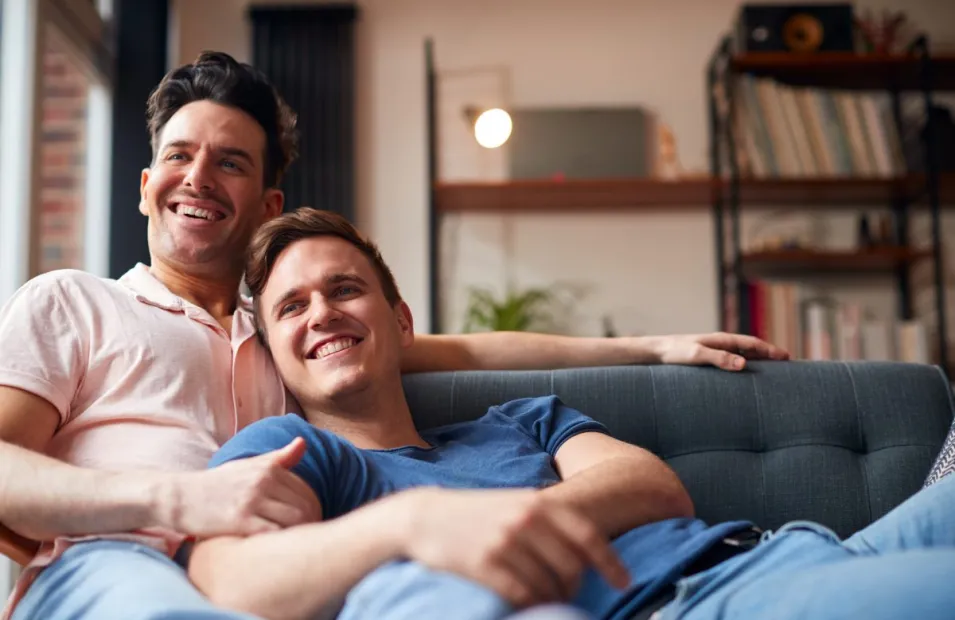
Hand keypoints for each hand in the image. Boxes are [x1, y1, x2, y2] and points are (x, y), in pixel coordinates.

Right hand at [160, 437, 320, 537]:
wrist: (178, 497)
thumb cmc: (216, 484)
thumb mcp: (246, 465)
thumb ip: (277, 458)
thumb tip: (303, 442)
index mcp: (267, 468)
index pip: (306, 491)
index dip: (314, 510)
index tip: (311, 524)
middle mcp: (262, 481)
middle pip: (305, 506)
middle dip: (312, 524)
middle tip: (308, 540)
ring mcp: (251, 501)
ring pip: (294, 520)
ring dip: (300, 535)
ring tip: (296, 547)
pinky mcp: (240, 520)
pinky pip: (274, 534)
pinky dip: (282, 543)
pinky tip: (277, 551)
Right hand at [399, 488, 629, 608]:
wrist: (424, 516)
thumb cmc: (477, 512)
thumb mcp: (516, 503)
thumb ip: (550, 519)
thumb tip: (587, 548)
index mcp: (537, 503)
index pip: (587, 536)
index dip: (610, 562)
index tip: (623, 581)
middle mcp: (524, 521)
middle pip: (571, 567)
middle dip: (575, 586)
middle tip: (568, 594)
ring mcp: (504, 543)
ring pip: (548, 585)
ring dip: (553, 599)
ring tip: (547, 600)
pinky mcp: (484, 565)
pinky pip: (522, 595)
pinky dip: (531, 604)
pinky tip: (527, 603)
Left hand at [650, 332, 788, 370]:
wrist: (655, 352)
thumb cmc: (674, 353)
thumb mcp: (697, 356)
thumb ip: (719, 359)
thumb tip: (744, 365)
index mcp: (721, 340)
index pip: (752, 343)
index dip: (770, 350)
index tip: (787, 357)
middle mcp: (720, 343)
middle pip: (750, 348)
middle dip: (768, 355)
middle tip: (787, 365)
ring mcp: (714, 350)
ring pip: (742, 354)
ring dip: (757, 360)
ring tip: (772, 371)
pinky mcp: (707, 358)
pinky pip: (731, 361)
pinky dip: (743, 365)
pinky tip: (744, 375)